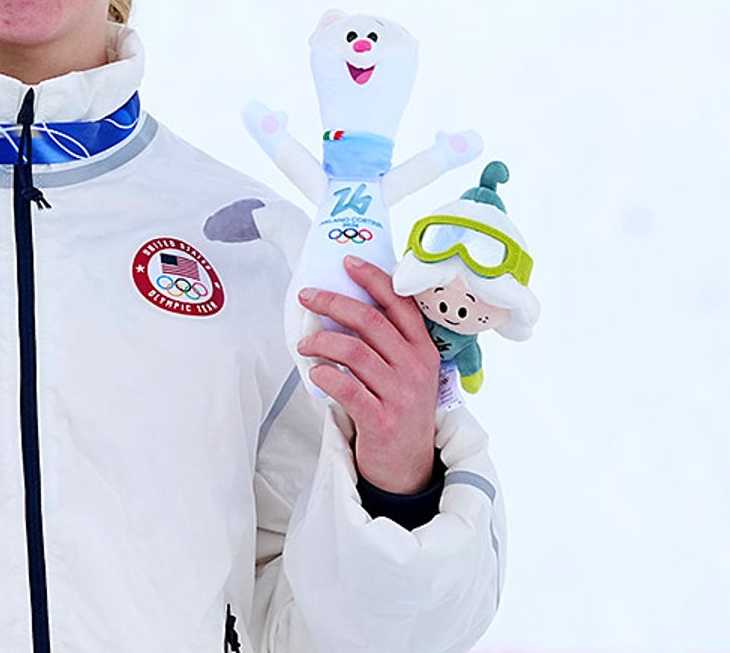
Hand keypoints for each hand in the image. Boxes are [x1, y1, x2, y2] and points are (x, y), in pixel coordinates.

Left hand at [295, 256, 440, 493]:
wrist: (408, 466)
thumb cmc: (399, 410)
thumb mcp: (407, 372)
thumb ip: (388, 342)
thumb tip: (345, 305)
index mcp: (424, 349)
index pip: (400, 303)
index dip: (373, 278)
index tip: (347, 263)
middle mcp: (416, 367)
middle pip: (370, 320)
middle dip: (333, 302)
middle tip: (307, 297)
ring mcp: (401, 394)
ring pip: (354, 350)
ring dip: (321, 339)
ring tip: (304, 343)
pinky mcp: (382, 420)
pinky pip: (346, 387)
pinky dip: (325, 374)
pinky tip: (315, 371)